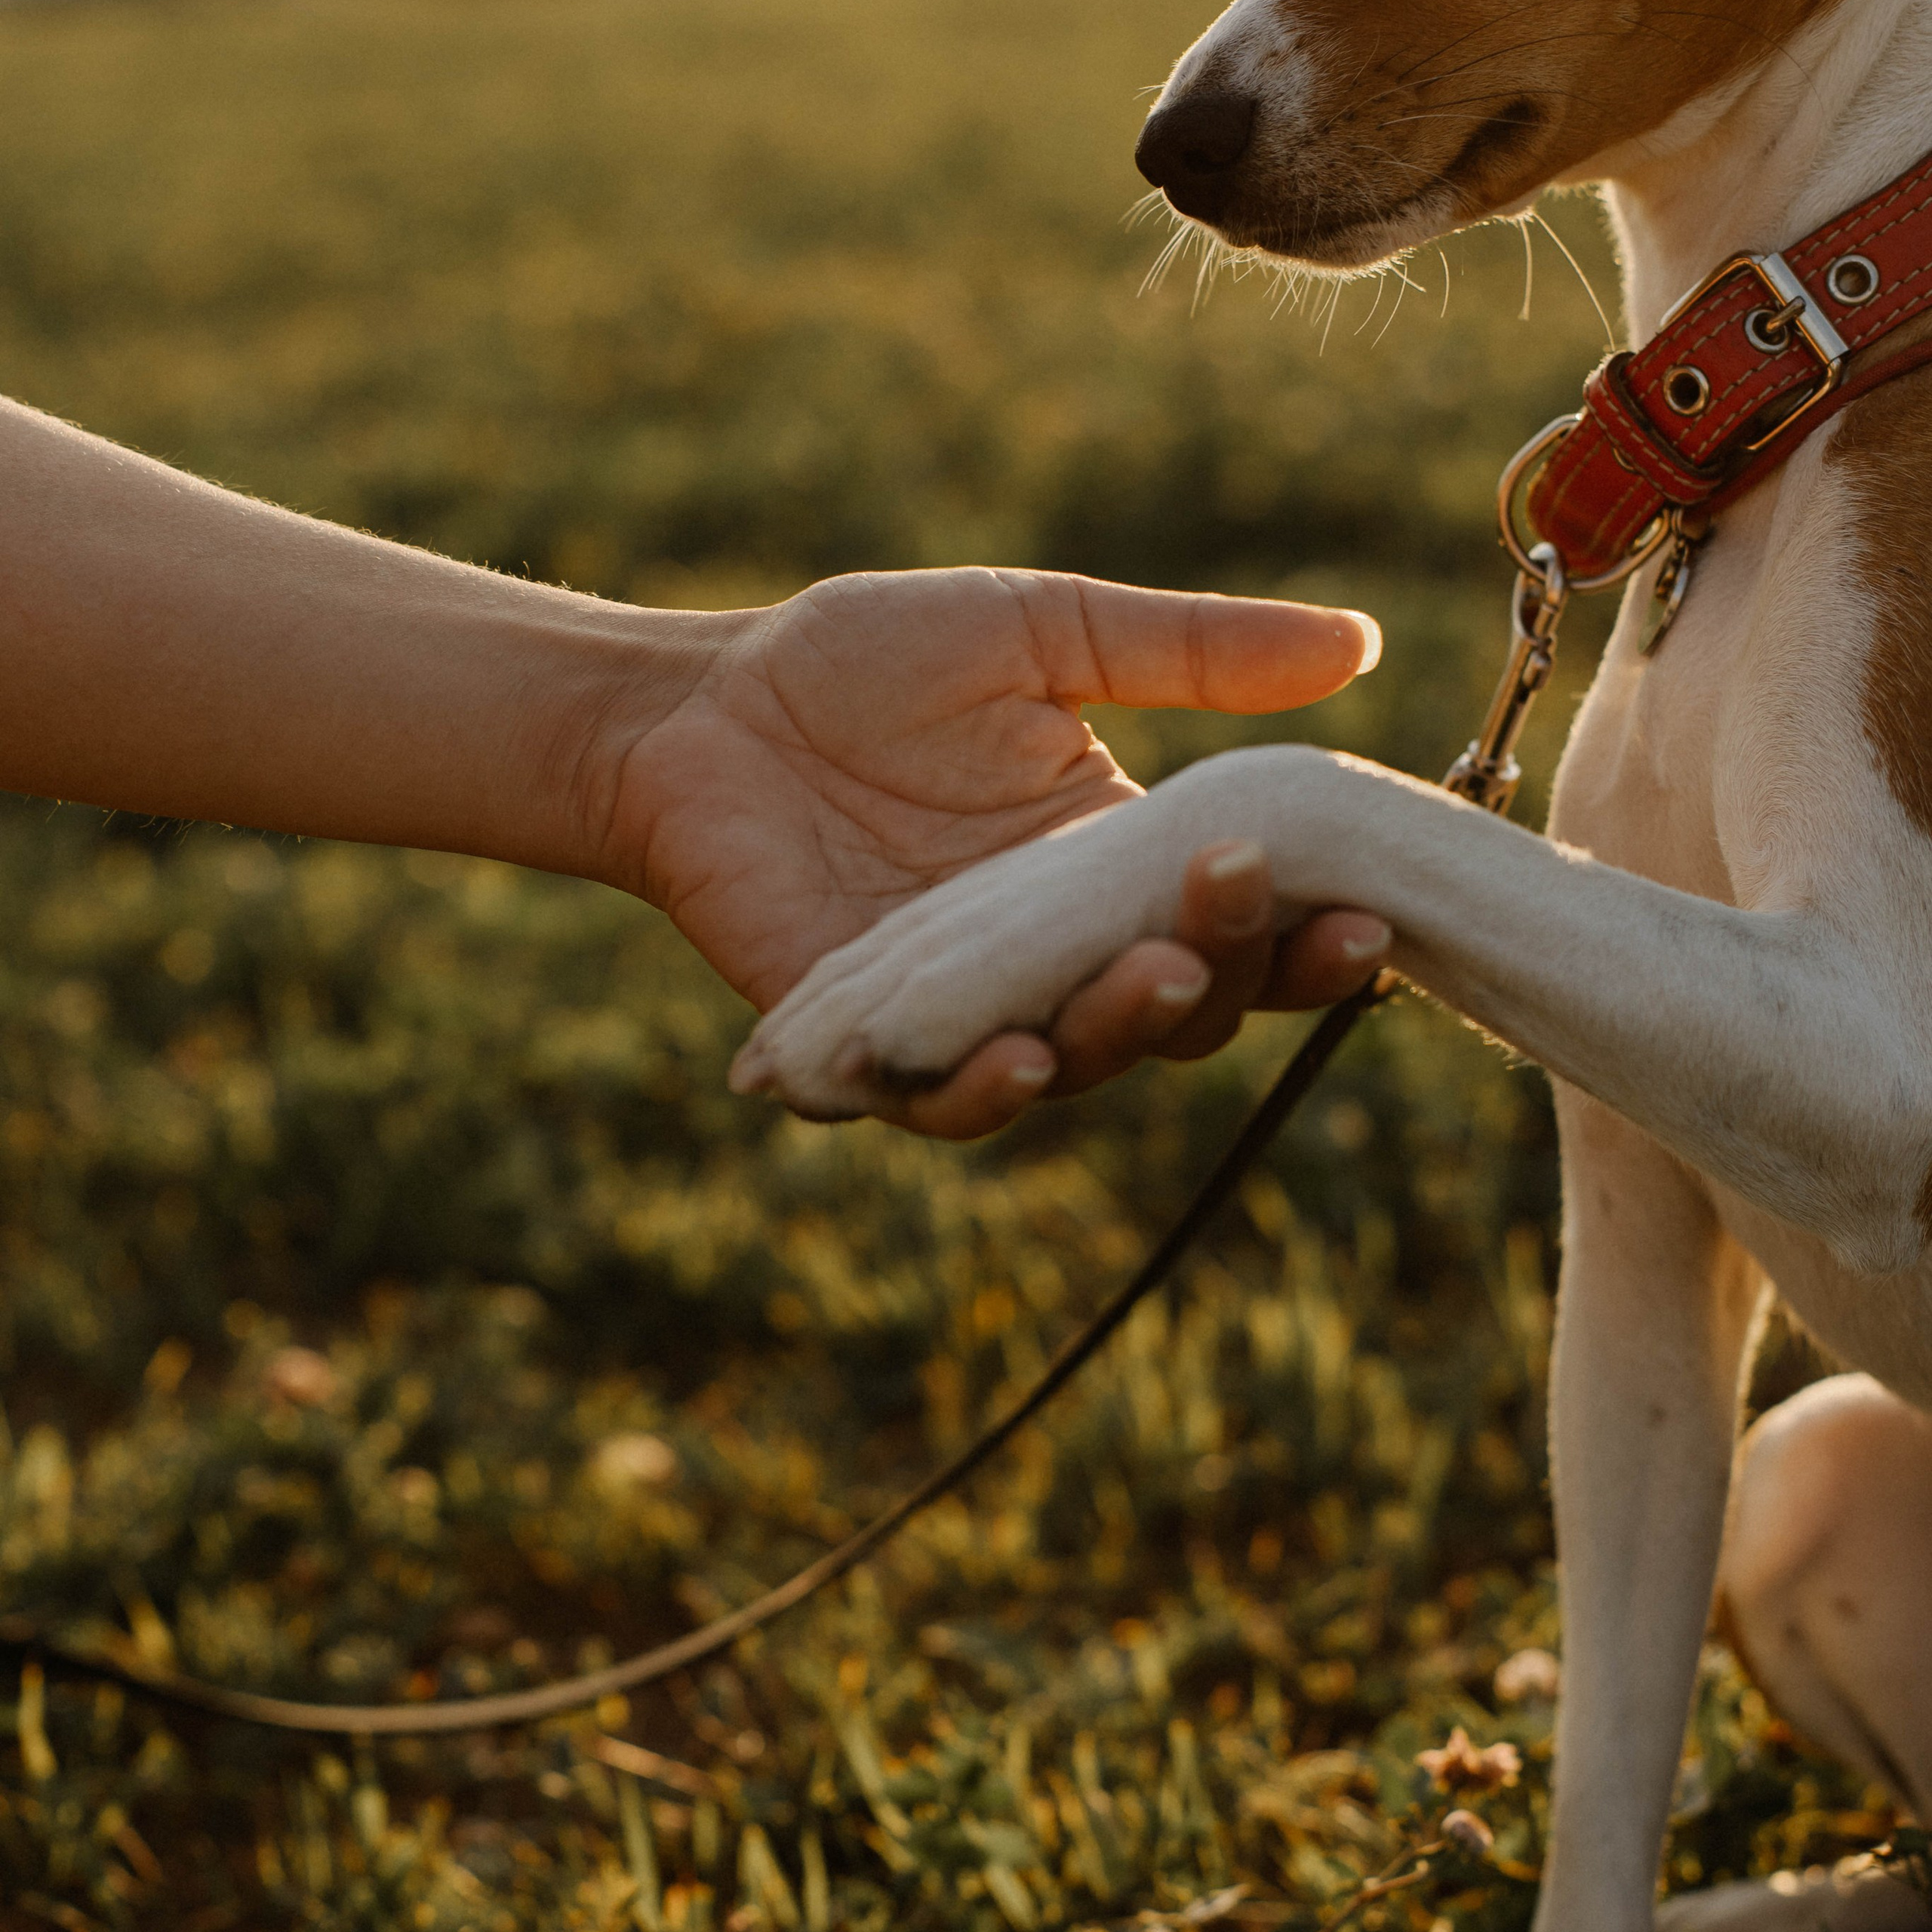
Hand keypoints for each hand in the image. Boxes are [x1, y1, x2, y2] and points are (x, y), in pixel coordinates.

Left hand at [606, 567, 1390, 1135]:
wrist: (698, 707)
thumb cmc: (865, 663)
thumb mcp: (1045, 634)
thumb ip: (1192, 651)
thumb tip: (1364, 642)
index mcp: (1113, 868)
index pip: (1236, 927)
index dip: (1305, 932)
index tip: (1365, 903)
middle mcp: (1056, 956)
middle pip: (1179, 1007)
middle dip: (1229, 967)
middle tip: (1240, 893)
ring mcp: (967, 1008)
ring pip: (1077, 1063)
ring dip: (1125, 1031)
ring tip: (1157, 975)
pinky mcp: (869, 1044)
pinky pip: (937, 1102)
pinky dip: (978, 1092)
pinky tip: (1009, 1057)